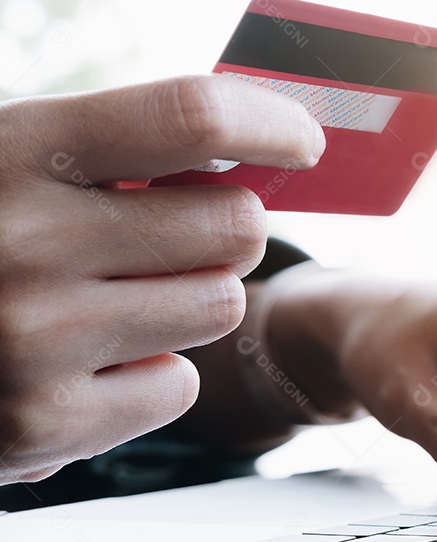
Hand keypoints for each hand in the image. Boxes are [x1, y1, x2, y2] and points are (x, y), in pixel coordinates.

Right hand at [0, 75, 323, 483]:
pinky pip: (178, 386)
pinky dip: (148, 377)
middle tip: (178, 238)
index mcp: (15, 148)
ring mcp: (31, 340)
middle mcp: (23, 240)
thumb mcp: (13, 162)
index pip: (192, 118)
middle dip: (225, 230)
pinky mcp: (41, 423)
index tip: (302, 141)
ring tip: (112, 300)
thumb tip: (254, 144)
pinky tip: (86, 364)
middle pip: (235, 226)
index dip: (270, 124)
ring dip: (188, 303)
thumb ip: (117, 151)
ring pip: (220, 307)